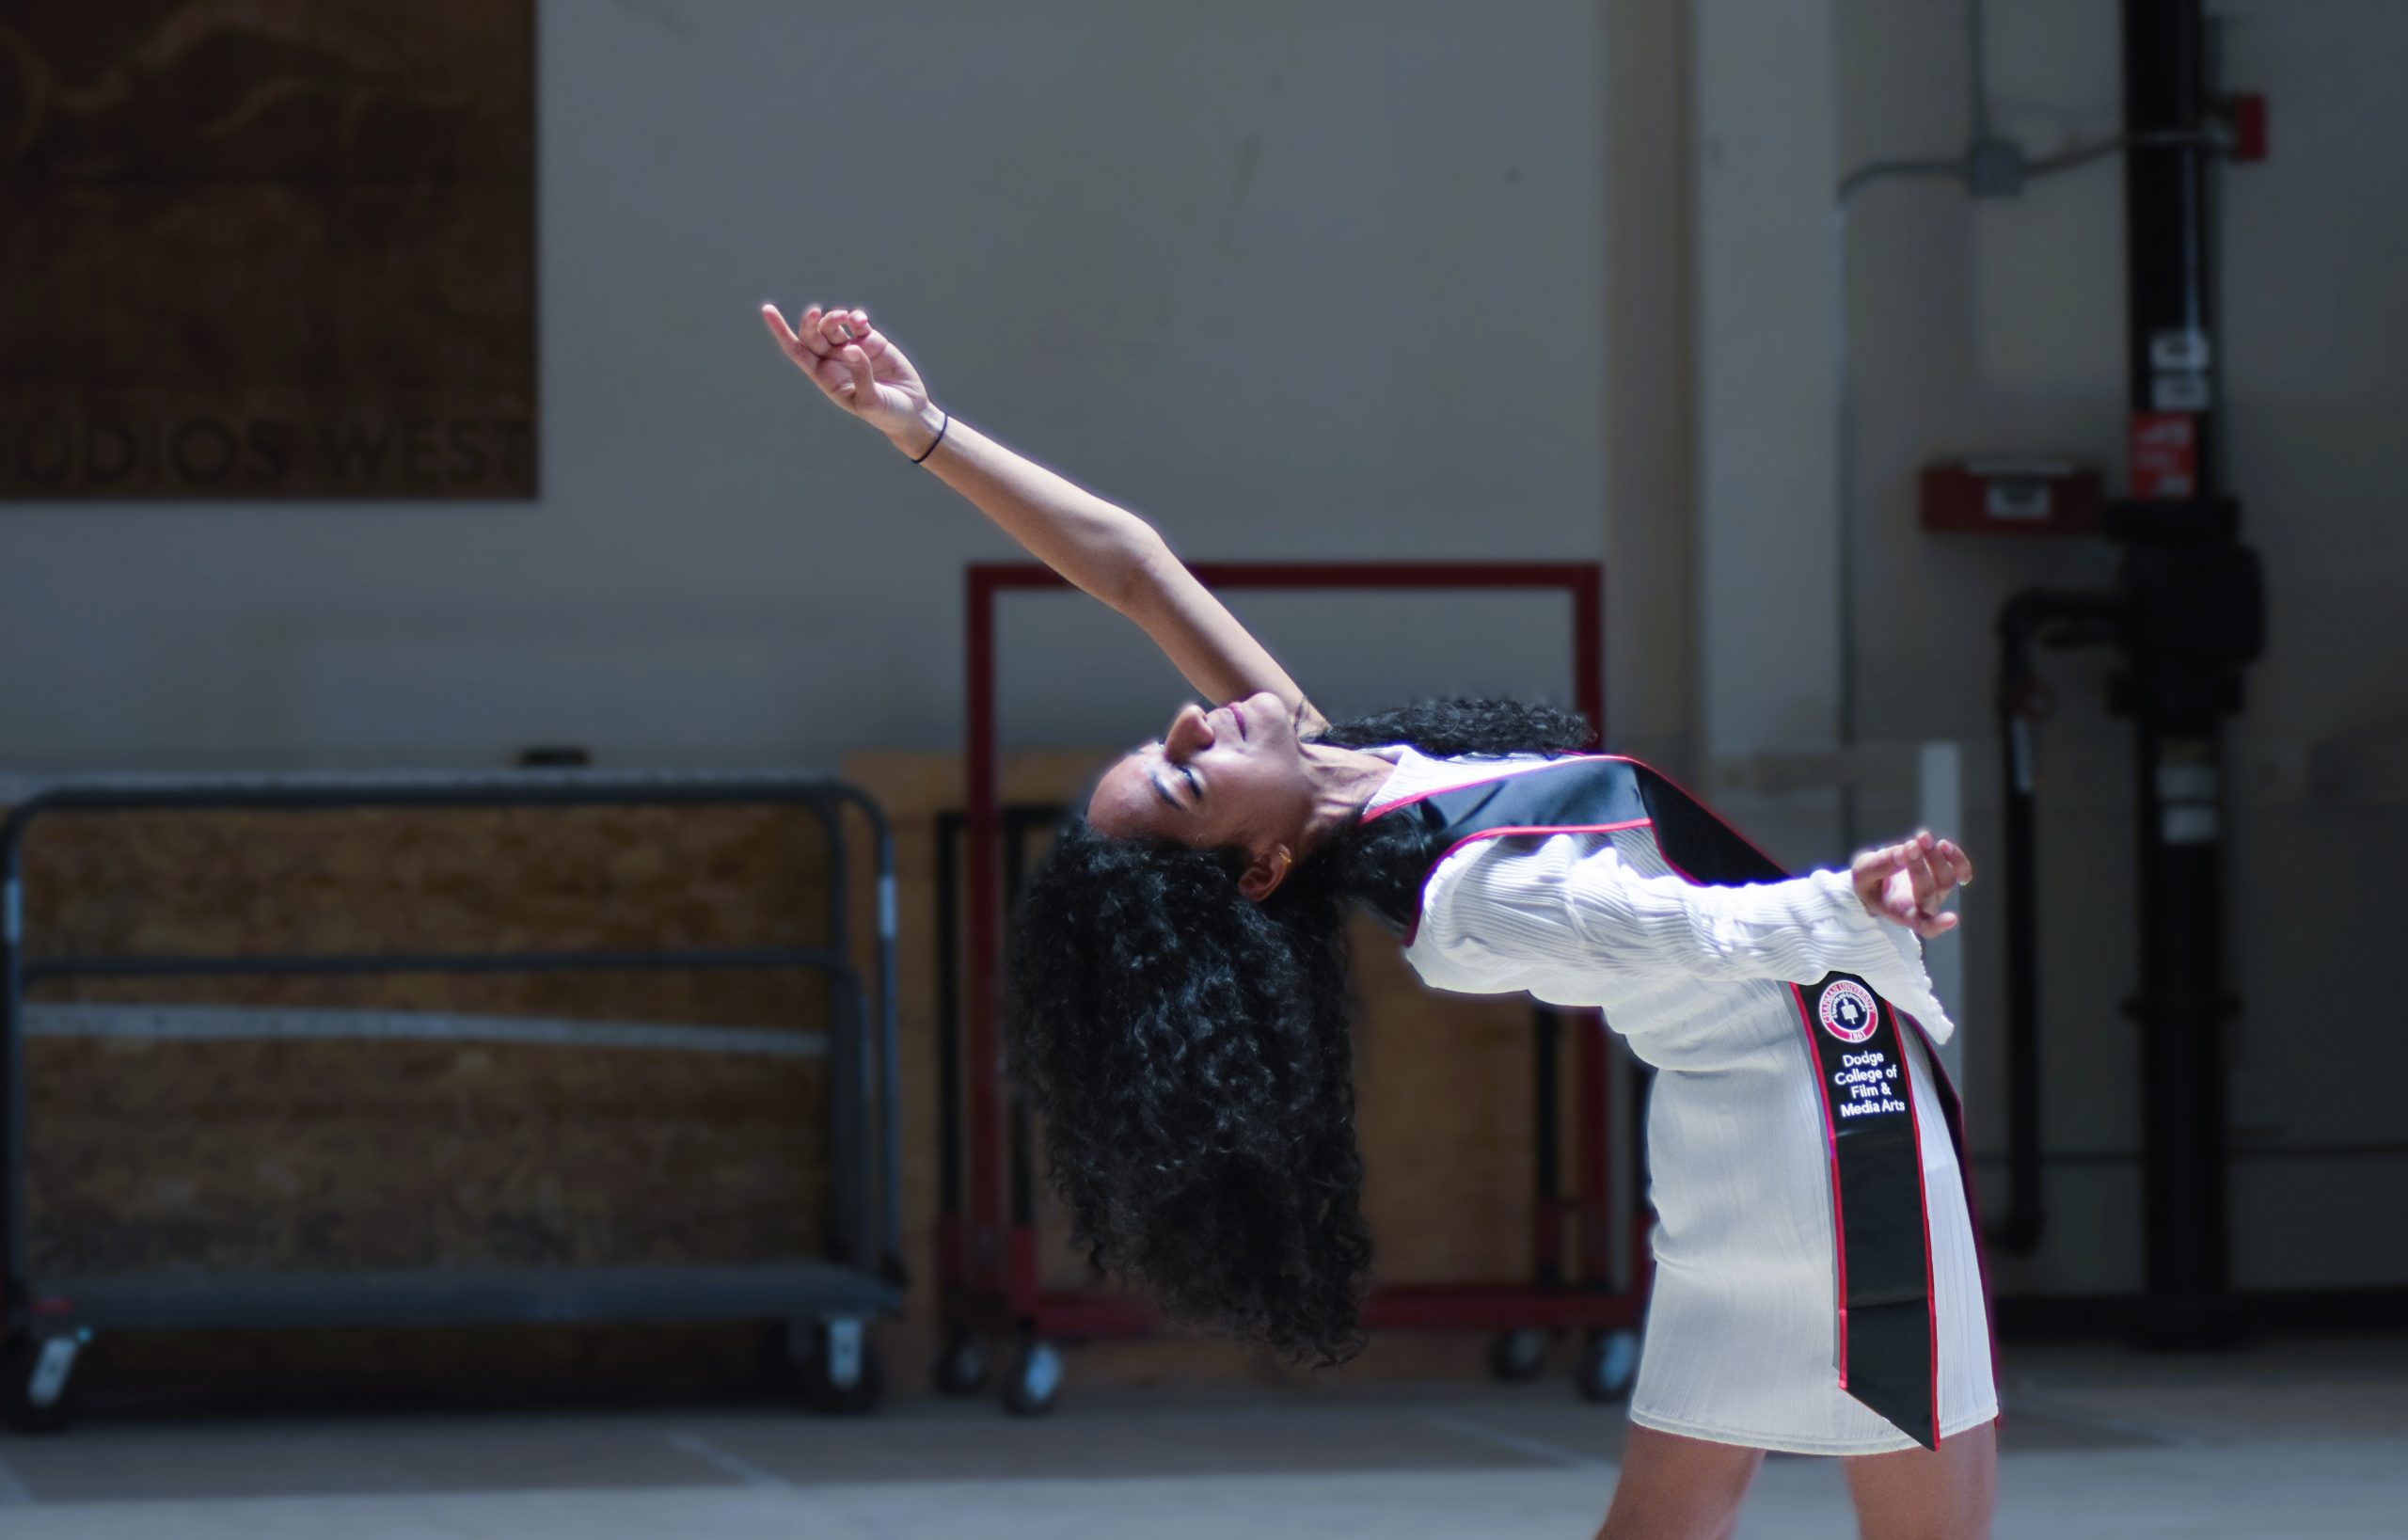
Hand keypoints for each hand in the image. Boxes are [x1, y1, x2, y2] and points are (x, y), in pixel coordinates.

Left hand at [760, 302, 939, 448]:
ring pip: (833, 326)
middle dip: (811, 322)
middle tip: (817, 314)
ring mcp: (853, 349)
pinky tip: (860, 321)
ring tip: (846, 318)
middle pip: (813, 334)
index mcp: (825, 377)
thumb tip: (853, 347)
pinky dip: (857, 317)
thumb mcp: (870, 400)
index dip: (781, 331)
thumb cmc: (886, 413)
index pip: (797, 350)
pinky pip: (858, 323)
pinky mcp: (873, 342)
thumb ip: (861, 374)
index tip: (768, 309)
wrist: (911, 412)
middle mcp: (835, 360)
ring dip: (835, 317)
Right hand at [1851, 830, 1973, 937]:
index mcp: (1901, 913)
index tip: (1952, 919)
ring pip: (1946, 878)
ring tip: (1921, 837)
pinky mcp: (1946, 874)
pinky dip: (1955, 857)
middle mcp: (1924, 906)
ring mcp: (1937, 891)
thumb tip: (1905, 852)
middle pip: (1928, 892)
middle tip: (1908, 847)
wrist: (1879, 876)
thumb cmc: (1870, 882)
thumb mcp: (1862, 875)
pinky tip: (1942, 845)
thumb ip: (1879, 866)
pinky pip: (1961, 869)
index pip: (1922, 925)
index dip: (1937, 924)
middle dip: (1919, 867)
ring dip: (1935, 856)